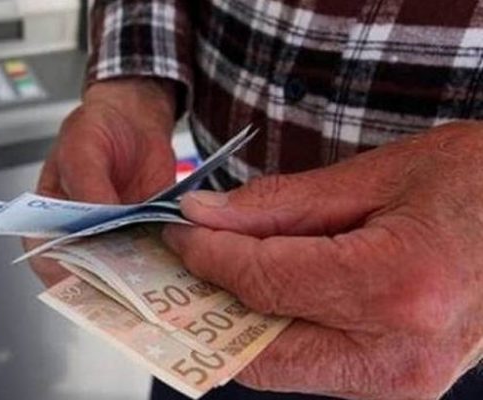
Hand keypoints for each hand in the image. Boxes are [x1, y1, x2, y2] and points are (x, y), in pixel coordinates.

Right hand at [27, 78, 178, 286]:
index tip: (85, 280)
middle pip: (86, 272)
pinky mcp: (144, 235)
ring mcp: (113, 239)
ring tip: (152, 279)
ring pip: (121, 271)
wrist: (135, 118)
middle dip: (105, 281)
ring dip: (137, 277)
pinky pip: (152, 255)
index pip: (46, 258)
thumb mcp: (82, 148)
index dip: (62, 276)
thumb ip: (87, 184)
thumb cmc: (95, 129)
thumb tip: (98, 218)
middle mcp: (79, 236)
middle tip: (125, 285)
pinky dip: (162, 260)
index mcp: (49, 219)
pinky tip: (174, 259)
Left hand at [163, 122, 482, 398]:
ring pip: (280, 366)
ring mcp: (401, 382)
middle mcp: (398, 353)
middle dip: (212, 302)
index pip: (263, 283)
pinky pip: (311, 367)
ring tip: (224, 269)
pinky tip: (268, 292)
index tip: (178, 232)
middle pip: (260, 349)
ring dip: (240, 321)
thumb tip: (204, 216)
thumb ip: (278, 204)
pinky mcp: (399, 385)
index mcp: (397, 287)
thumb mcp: (375, 175)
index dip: (207, 255)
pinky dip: (277, 332)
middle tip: (187, 258)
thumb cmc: (475, 184)